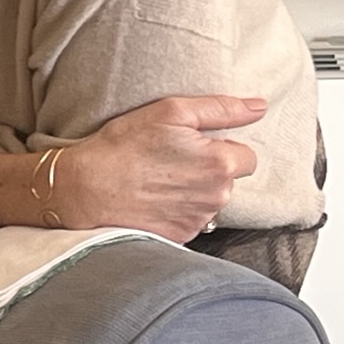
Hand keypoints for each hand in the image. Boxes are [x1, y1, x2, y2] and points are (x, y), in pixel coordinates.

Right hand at [58, 95, 262, 242]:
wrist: (84, 190)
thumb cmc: (122, 147)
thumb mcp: (169, 112)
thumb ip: (220, 108)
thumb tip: (258, 106)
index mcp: (220, 163)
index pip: (246, 155)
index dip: (219, 147)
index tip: (191, 145)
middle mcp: (217, 196)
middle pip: (228, 180)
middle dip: (207, 169)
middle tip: (169, 160)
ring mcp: (199, 220)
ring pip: (210, 201)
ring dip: (193, 191)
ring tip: (158, 179)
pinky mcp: (181, 237)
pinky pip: (191, 219)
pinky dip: (177, 210)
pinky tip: (153, 199)